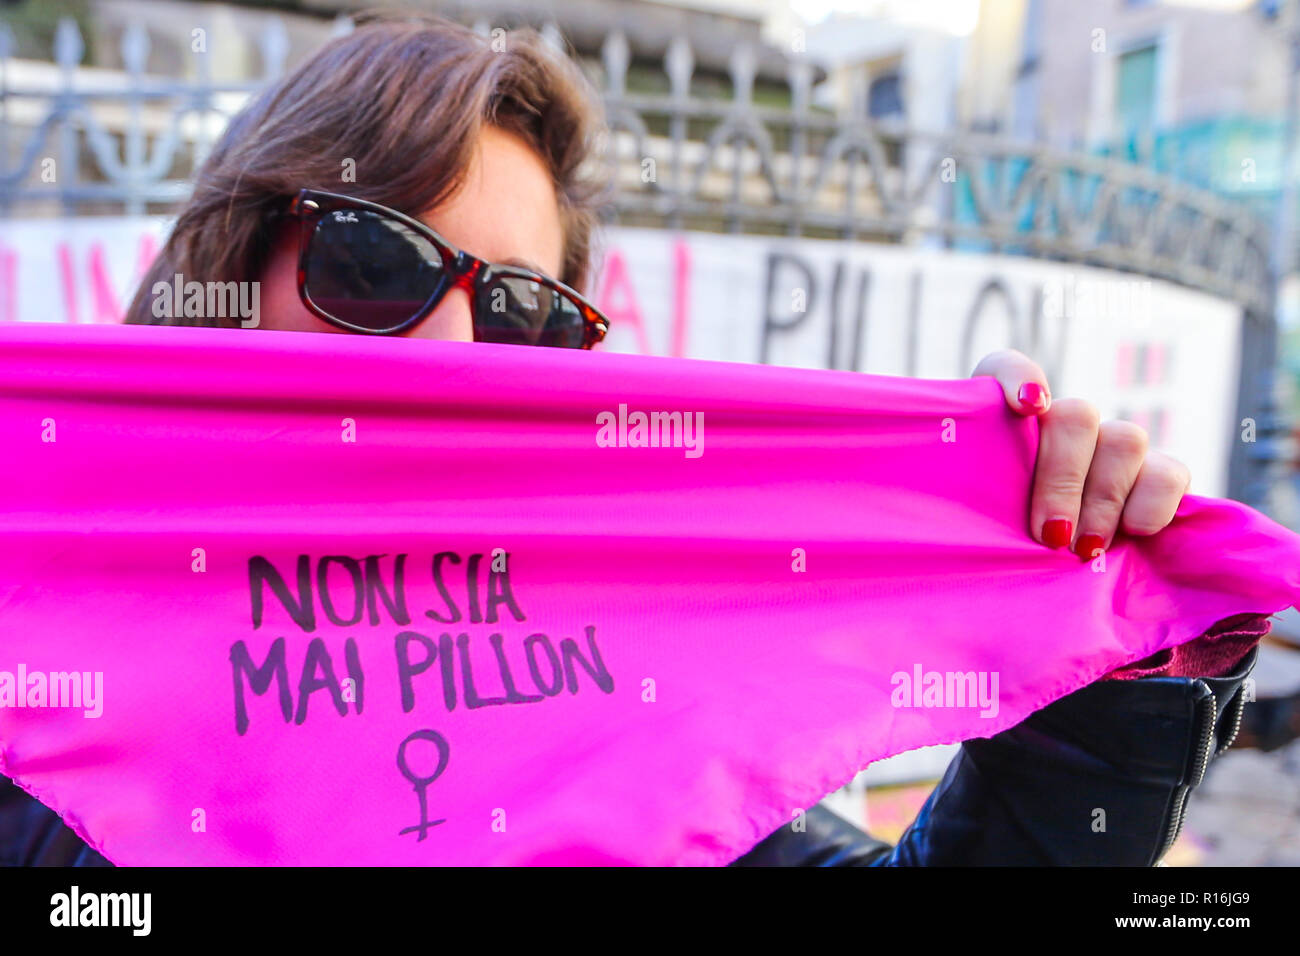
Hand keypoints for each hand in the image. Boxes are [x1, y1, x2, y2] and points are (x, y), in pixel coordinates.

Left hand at [973, 350, 1190, 558]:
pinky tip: (1135, 531)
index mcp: (1003, 423)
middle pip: (1075, 416)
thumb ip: (964, 503)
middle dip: (1064, 478)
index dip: (1018, 378)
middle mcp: (1059, 423)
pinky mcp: (1155, 477)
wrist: (1035, 579)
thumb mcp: (968, 525)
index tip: (1027, 407)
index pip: (1003, 369)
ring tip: (1084, 549)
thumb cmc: (988, 545)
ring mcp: (1110, 447)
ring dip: (1104, 497)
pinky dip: (1154, 501)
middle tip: (1050, 534)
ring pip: (1124, 439)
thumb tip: (945, 509)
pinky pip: (1170, 472)